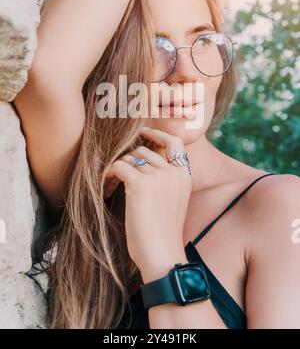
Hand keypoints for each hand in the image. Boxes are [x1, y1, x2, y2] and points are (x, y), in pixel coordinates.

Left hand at [105, 127, 191, 273]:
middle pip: (143, 150)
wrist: (161, 253)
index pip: (175, 142)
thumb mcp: (171, 201)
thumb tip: (138, 162)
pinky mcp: (140, 183)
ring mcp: (158, 175)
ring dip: (117, 171)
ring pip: (128, 159)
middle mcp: (173, 171)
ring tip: (111, 186)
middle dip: (128, 161)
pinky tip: (107, 189)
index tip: (144, 132)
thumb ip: (164, 180)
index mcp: (184, 176)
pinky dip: (108, 176)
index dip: (158, 134)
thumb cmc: (162, 233)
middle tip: (117, 177)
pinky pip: (118, 167)